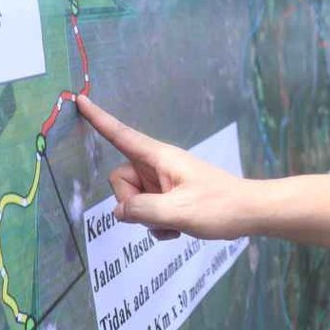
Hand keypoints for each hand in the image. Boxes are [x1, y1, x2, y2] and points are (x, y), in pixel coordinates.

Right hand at [77, 94, 251, 238]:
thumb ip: (142, 210)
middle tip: (159, 215)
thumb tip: (119, 211)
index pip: (121, 134)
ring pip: (133, 199)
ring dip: (147, 218)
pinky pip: (147, 210)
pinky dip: (157, 224)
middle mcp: (158, 165)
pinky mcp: (169, 196)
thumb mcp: (177, 212)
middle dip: (131, 203)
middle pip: (120, 179)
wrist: (249, 213)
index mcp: (160, 157)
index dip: (99, 119)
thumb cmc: (219, 206)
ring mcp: (163, 181)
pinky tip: (177, 229)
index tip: (79, 99)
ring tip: (175, 223)